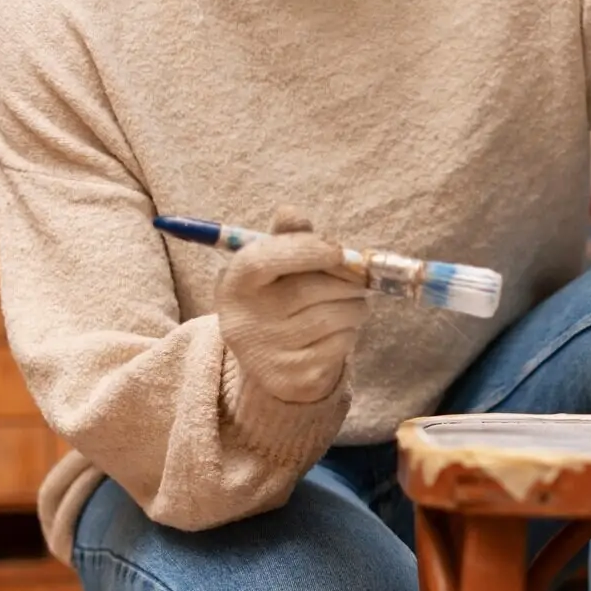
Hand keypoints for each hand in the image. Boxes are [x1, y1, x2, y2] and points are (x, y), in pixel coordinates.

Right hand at [217, 206, 367, 405]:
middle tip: (356, 279)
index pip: (268, 259)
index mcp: (235, 284)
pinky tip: (336, 332)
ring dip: (355, 305)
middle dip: (346, 280)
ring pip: (337, 315)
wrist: (270, 360)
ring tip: (346, 304)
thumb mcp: (272, 265)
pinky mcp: (296, 378)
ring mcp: (269, 353)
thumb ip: (286, 238)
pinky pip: (343, 342)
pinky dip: (350, 332)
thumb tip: (292, 213)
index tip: (338, 250)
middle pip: (313, 288)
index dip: (309, 249)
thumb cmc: (277, 298)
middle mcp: (246, 321)